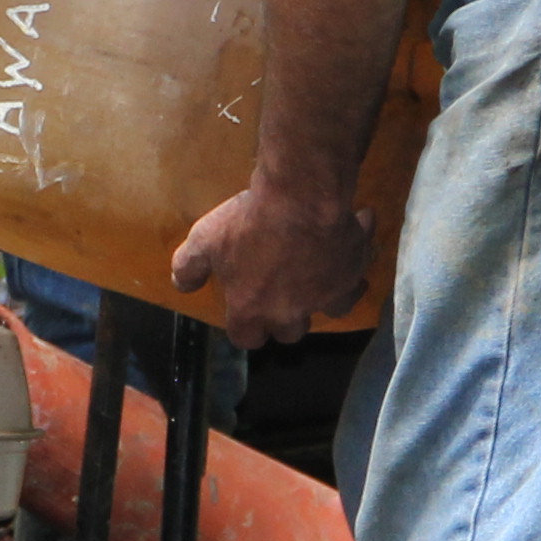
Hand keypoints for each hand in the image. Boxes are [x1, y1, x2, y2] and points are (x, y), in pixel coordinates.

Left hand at [168, 183, 372, 351]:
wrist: (301, 201)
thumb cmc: (247, 224)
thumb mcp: (204, 241)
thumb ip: (188, 267)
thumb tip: (182, 285)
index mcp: (252, 310)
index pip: (246, 339)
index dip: (246, 328)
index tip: (246, 313)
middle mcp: (291, 312)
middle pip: (291, 332)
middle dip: (286, 317)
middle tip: (283, 290)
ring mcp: (326, 295)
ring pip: (332, 310)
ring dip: (326, 295)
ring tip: (322, 275)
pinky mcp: (353, 273)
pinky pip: (358, 274)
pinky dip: (356, 261)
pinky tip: (354, 242)